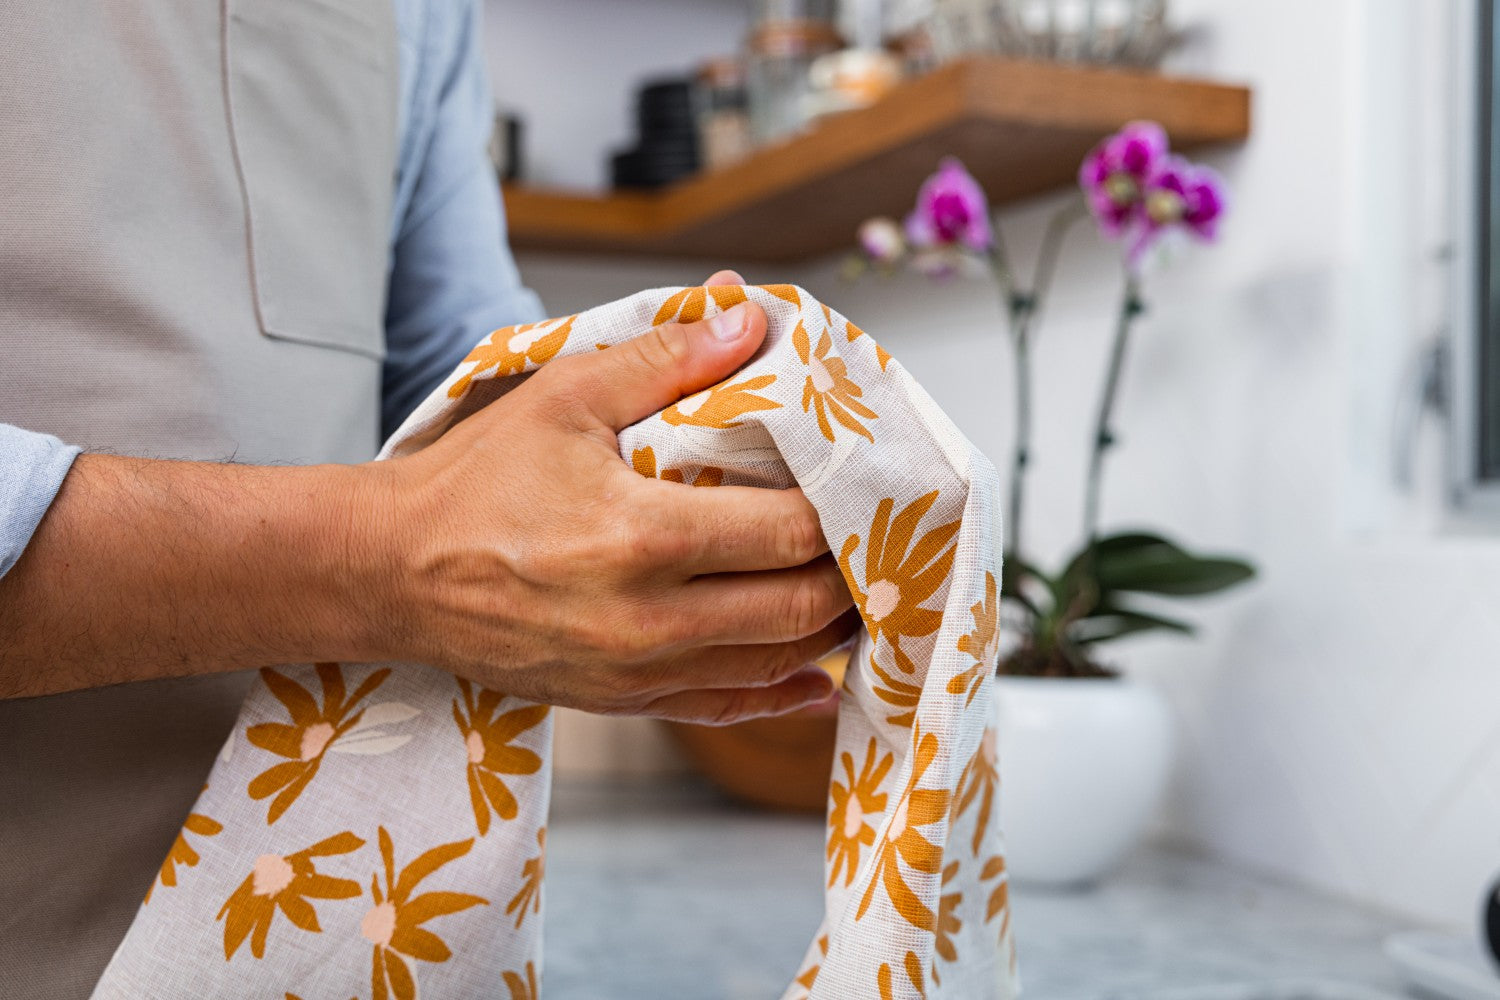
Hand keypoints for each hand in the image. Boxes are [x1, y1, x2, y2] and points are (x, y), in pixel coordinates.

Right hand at [369, 285, 856, 723]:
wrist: (392, 572)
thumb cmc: (474, 482)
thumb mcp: (566, 397)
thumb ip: (667, 359)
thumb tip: (748, 315)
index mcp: (643, 537)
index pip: (789, 533)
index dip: (842, 510)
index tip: (864, 484)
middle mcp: (651, 619)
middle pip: (798, 607)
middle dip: (849, 574)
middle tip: (873, 538)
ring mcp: (638, 671)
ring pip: (774, 663)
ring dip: (826, 628)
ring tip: (853, 589)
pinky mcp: (621, 700)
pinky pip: (724, 708)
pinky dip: (780, 692)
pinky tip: (814, 675)